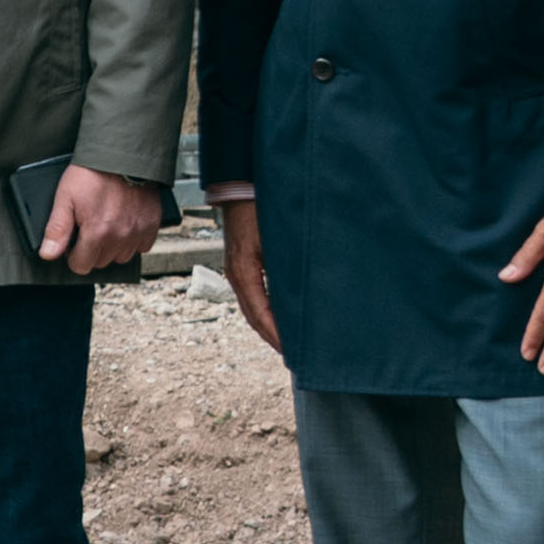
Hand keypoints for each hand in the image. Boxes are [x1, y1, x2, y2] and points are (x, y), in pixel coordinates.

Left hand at [39, 163, 163, 276]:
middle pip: (101, 262)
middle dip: (91, 250)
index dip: (72, 255)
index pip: (81, 265)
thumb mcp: (65, 197)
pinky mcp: (152, 224)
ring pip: (121, 256)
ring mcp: (138, 231)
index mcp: (97, 232)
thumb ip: (57, 229)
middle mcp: (121, 236)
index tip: (72, 242)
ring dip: (112, 247)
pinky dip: (132, 240)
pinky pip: (142, 246)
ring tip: (105, 225)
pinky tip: (123, 225)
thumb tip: (48, 254)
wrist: (122, 154)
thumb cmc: (92, 173)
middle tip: (87, 228)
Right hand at [213, 194, 281, 354]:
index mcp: (244, 273)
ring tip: (288, 343)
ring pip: (252, 308)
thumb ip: (289, 269)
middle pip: (253, 317)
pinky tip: (280, 317)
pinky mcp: (242, 263)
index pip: (260, 315)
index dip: (277, 336)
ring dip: (268, 327)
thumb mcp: (279, 240)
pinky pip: (253, 295)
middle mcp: (236, 275)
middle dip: (273, 338)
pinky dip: (266, 312)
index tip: (293, 353)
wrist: (240, 186)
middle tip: (294, 357)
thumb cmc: (261, 207)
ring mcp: (237, 270)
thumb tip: (306, 297)